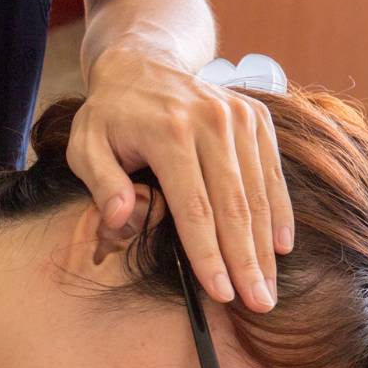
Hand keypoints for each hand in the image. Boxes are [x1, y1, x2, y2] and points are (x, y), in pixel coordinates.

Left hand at [69, 45, 294, 311]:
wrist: (141, 64)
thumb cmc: (108, 117)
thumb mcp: (86, 146)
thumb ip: (102, 183)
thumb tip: (119, 218)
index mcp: (169, 133)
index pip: (194, 208)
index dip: (209, 255)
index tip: (220, 293)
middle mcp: (212, 122)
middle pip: (235, 205)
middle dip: (247, 260)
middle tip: (259, 304)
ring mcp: (239, 117)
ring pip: (259, 192)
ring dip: (266, 245)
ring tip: (269, 289)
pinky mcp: (256, 119)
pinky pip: (271, 172)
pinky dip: (279, 211)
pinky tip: (281, 248)